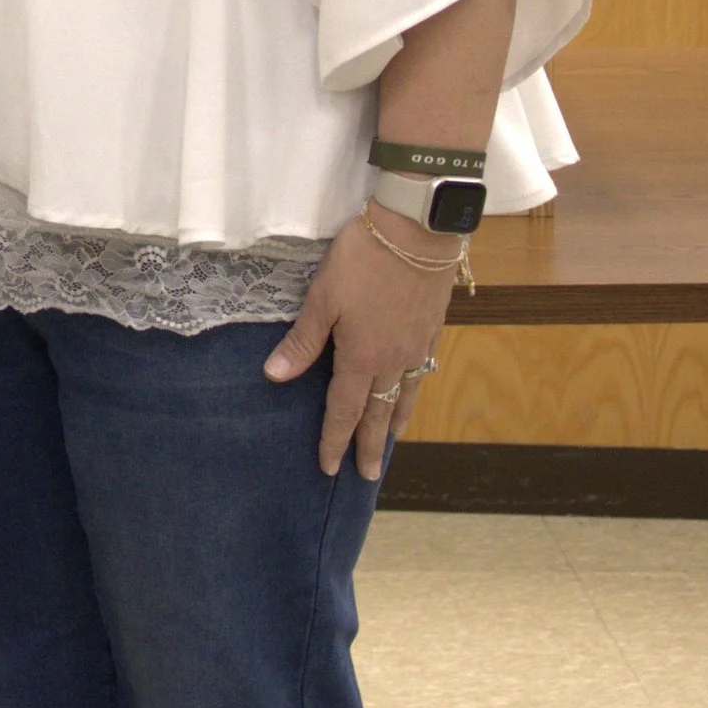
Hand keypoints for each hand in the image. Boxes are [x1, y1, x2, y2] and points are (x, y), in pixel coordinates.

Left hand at [263, 215, 455, 477]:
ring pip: (404, 396)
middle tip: (366, 475)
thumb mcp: (323, 297)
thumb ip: (303, 340)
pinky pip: (421, 376)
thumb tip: (276, 377)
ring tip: (387, 443)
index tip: (329, 467)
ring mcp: (417, 348)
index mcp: (362, 356)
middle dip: (369, 445)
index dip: (335, 439)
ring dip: (393, 423)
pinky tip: (409, 393)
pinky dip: (412, 395)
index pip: (344, 409)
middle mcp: (393, 361)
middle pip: (378, 412)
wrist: (417, 233)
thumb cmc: (362, 260)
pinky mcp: (432, 331)